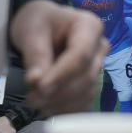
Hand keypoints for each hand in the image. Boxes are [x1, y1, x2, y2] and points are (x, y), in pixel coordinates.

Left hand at [10, 0, 107, 114]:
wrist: (43, 26)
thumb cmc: (39, 22)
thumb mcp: (31, 31)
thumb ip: (35, 55)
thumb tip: (37, 81)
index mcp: (89, 26)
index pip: (81, 54)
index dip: (62, 74)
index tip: (40, 87)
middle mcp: (100, 47)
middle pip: (86, 76)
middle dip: (59, 92)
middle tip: (32, 99)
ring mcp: (99, 67)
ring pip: (87, 92)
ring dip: (61, 104)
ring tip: (36, 103)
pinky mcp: (92, 83)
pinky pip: (85, 102)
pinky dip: (67, 110)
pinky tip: (49, 109)